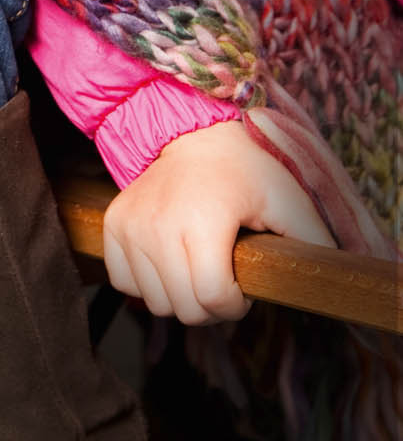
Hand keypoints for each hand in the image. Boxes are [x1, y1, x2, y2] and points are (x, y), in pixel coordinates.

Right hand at [102, 119, 334, 324]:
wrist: (195, 131)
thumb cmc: (247, 167)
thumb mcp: (290, 199)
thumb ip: (313, 242)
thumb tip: (328, 283)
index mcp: (203, 220)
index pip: (213, 299)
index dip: (236, 305)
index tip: (244, 285)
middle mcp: (159, 223)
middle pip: (184, 308)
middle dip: (211, 305)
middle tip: (224, 278)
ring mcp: (130, 224)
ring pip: (153, 302)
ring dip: (180, 296)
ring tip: (198, 268)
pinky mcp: (113, 224)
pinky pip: (124, 283)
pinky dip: (147, 283)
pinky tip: (168, 263)